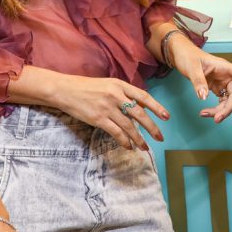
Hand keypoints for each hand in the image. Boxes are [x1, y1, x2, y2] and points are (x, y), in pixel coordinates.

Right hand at [51, 73, 169, 149]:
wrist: (65, 90)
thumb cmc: (87, 87)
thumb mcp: (108, 84)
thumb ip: (123, 93)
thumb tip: (138, 105)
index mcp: (119, 84)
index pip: (143, 96)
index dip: (156, 107)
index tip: (167, 117)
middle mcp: (115, 95)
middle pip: (139, 113)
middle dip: (152, 127)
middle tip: (160, 137)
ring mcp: (107, 108)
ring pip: (129, 126)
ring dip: (139, 138)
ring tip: (145, 147)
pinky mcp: (98, 119)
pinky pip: (116, 133)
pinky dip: (125, 141)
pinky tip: (129, 146)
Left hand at [169, 37, 231, 122]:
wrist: (180, 54)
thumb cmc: (187, 56)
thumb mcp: (191, 68)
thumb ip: (198, 82)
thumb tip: (203, 97)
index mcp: (224, 67)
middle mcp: (226, 75)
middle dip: (228, 108)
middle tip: (217, 119)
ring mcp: (221, 82)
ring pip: (228, 100)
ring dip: (220, 110)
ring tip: (204, 114)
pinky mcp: (215, 87)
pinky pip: (220, 101)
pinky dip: (215, 108)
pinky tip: (206, 112)